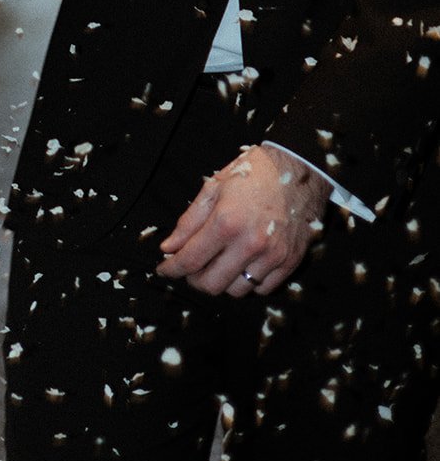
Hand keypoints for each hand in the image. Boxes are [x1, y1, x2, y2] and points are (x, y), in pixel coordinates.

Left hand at [156, 143, 330, 296]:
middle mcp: (250, 244)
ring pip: (237, 291)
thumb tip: (169, 248)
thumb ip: (189, 222)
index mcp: (226, 222)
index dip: (172, 269)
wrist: (297, 169)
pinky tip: (242, 265)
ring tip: (217, 264)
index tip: (164, 269)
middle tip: (190, 267)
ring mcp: (272, 256)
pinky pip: (262, 289)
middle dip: (194, 280)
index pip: (191, 260)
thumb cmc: (251, 174)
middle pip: (212, 284)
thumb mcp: (213, 188)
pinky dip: (248, 283)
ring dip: (221, 282)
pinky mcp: (290, 263)